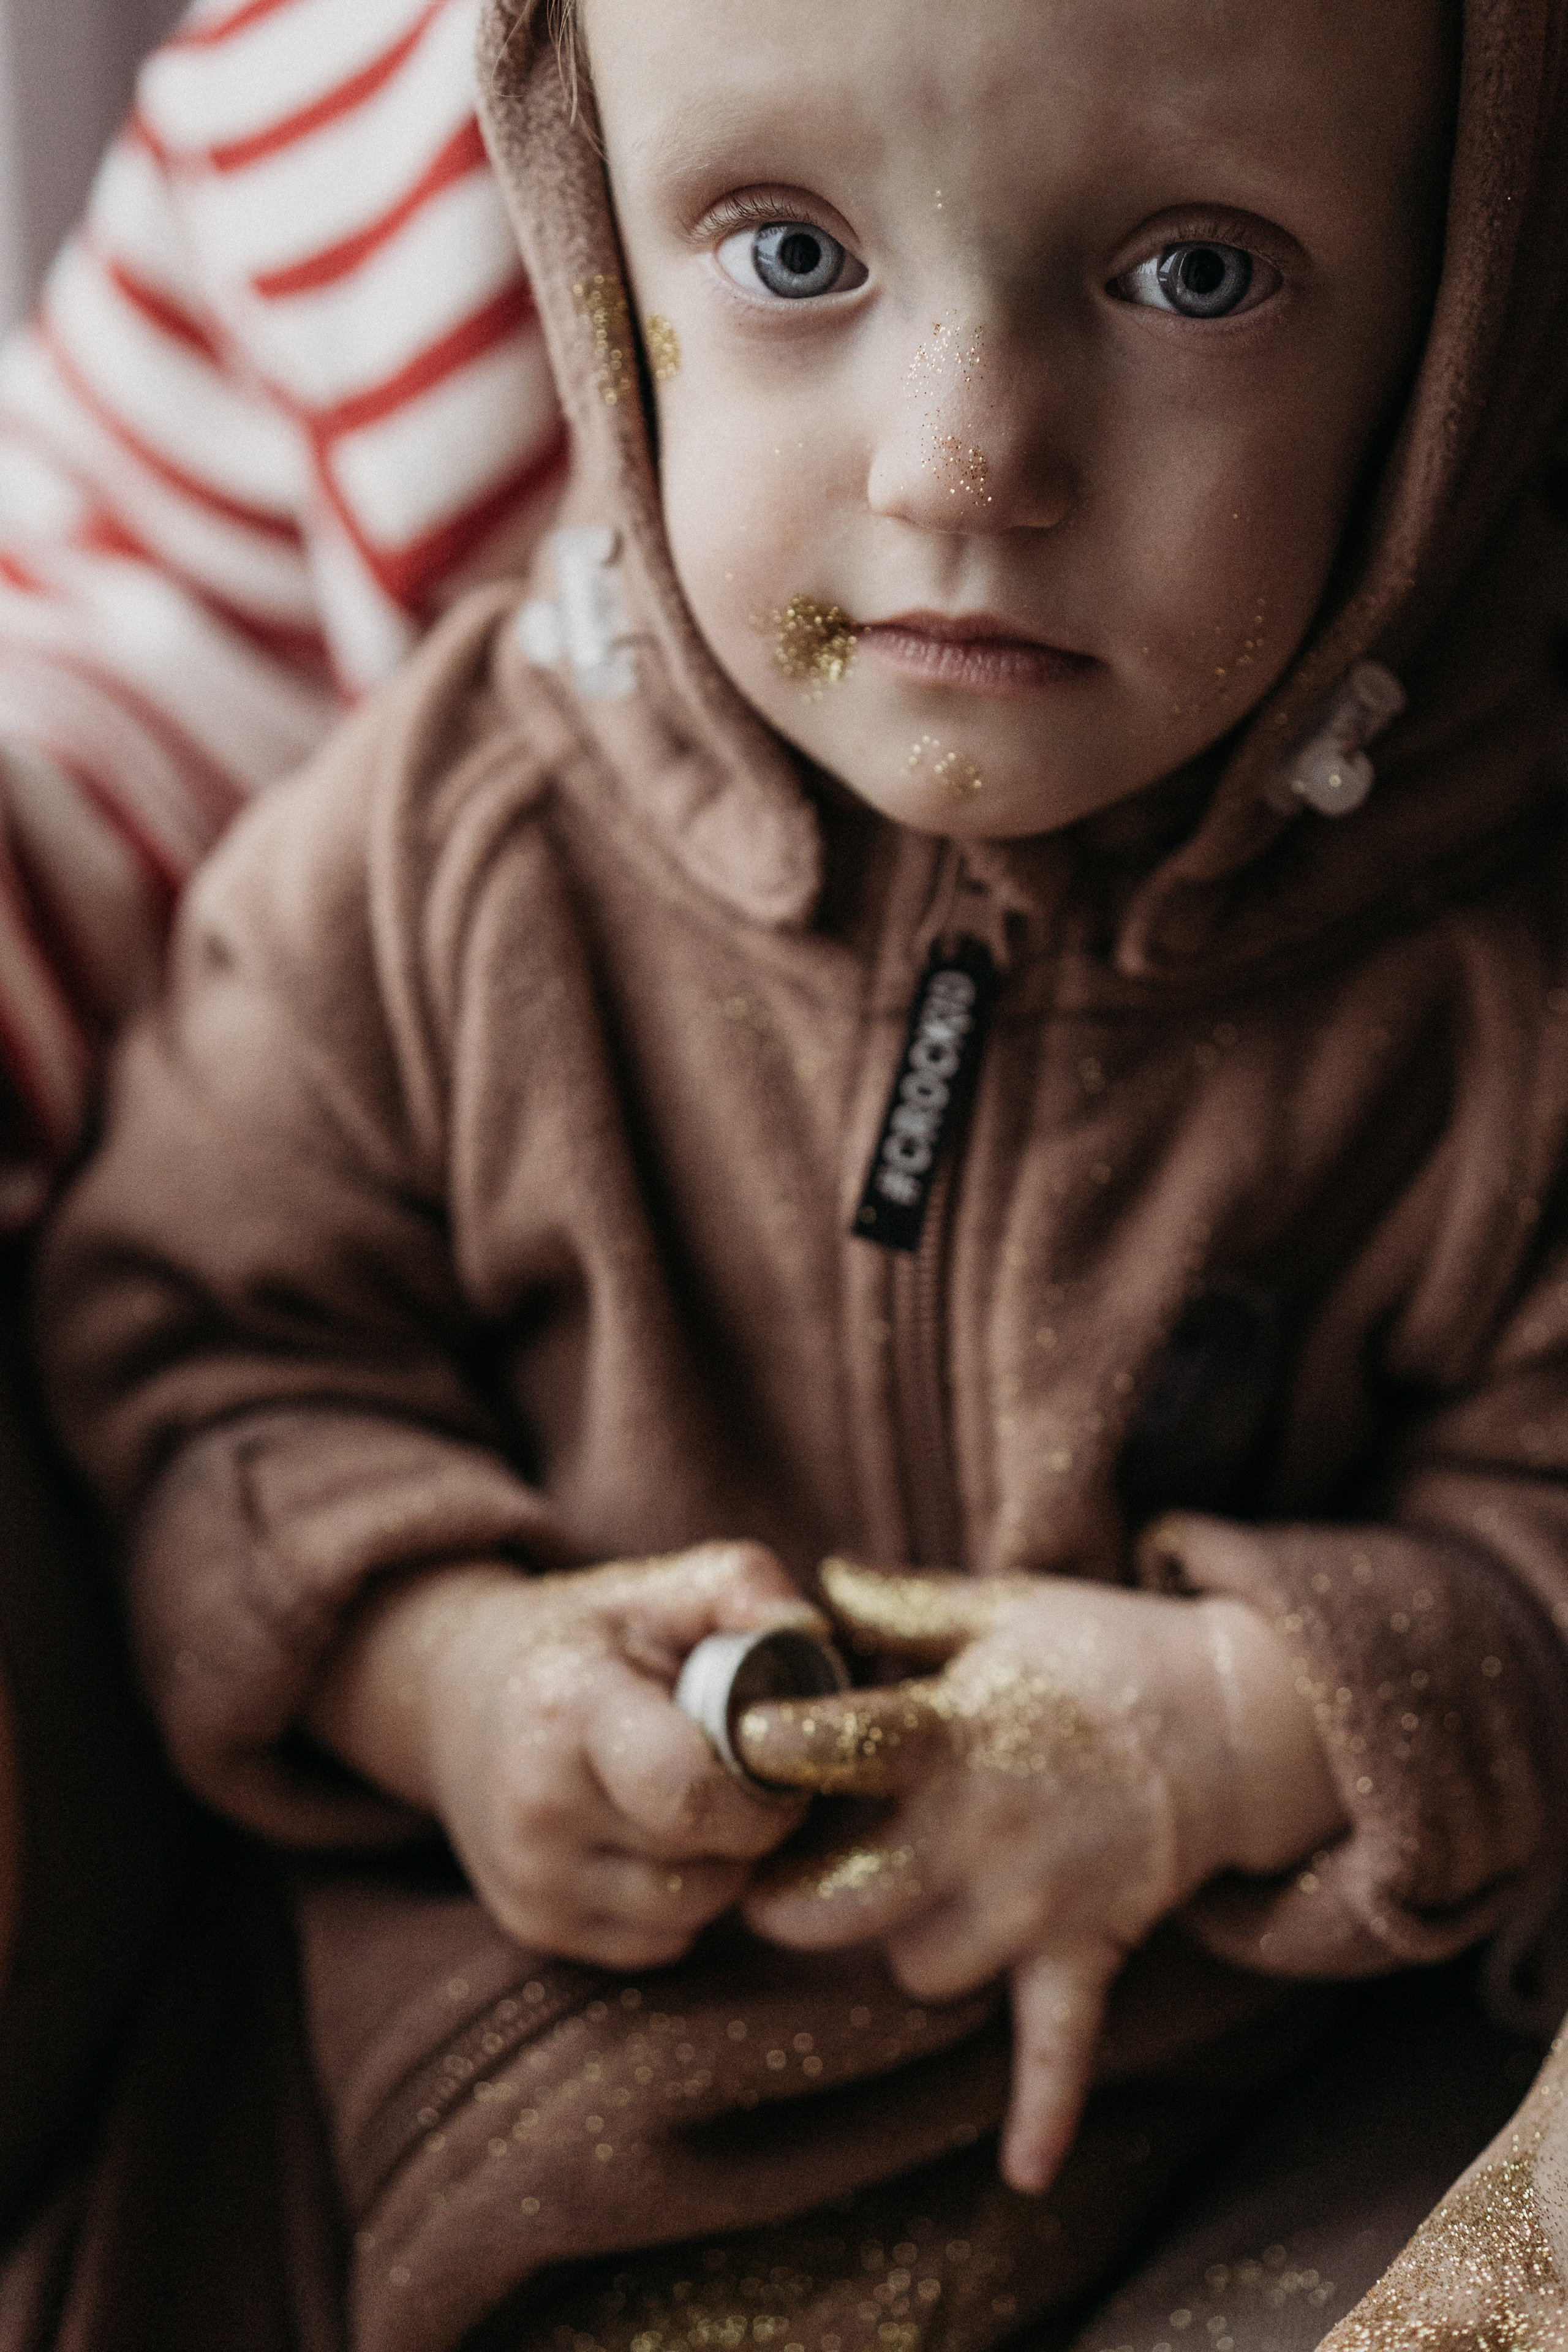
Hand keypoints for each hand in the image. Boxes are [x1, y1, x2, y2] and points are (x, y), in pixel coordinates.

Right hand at [308, 1542, 822, 1968]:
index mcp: (568, 1708)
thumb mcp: (659, 1587)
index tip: (772, 1753)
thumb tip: (811, 1633)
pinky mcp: (533, 1926)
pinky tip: (661, 1839)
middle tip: (748, 1773)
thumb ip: (744, 1585)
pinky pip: (658, 1944)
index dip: (761, 1787)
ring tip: (702, 1801)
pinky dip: (682, 1900)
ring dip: (722, 1866)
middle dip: (754, 1824)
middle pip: (704, 1860)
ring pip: (690, 1913)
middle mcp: (535, 1806)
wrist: (458, 1695)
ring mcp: (529, 1878)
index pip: (688, 1792)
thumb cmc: (588, 1637)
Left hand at [738, 1560, 1339, 2194]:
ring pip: (920, 1973)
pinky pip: (1060, 2046)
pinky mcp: (1086, 1950)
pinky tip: (1023, 2175)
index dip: (781, 1748)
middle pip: (849, 1899)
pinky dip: (1045, 2110)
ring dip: (894, 1951)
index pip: (845, 1745)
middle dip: (790, 1902)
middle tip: (761, 1882)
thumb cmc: (1104, 1650)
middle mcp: (985, 1829)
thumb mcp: (1003, 1608)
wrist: (1234, 1715)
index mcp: (958, 1733)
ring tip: (888, 1911)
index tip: (734, 1747)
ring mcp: (1038, 1902)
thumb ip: (904, 1605)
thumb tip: (814, 1580)